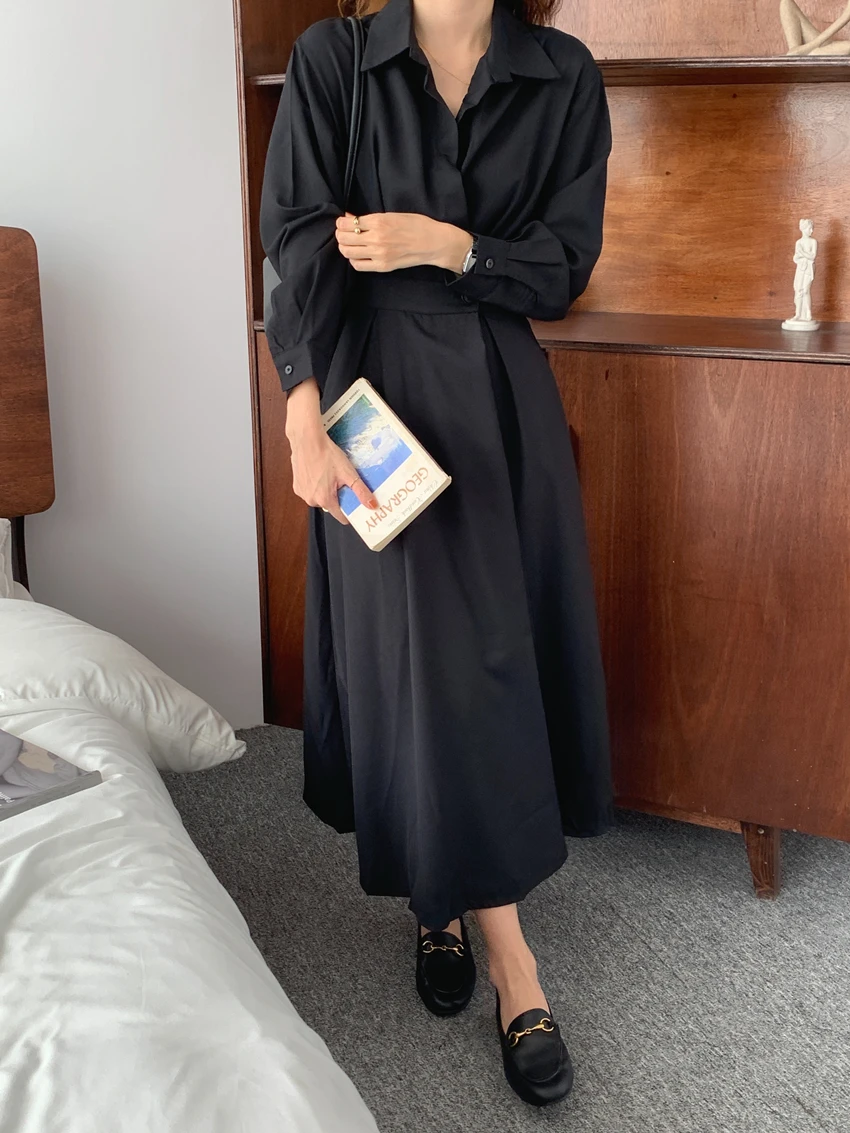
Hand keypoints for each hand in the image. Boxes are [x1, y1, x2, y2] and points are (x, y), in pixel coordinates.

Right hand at [285, 378, 377, 522]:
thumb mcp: (348, 473)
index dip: (349, 512)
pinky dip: (315, 485)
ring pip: (319, 498)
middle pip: (330, 506)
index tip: (354, 504)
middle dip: (337, 496)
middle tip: (341, 481)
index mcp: (325, 499)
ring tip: (329, 474)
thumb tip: (372, 505)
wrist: (307, 439)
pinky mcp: (296, 486)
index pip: (340, 516)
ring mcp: (302, 493)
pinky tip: (319, 472)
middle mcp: (311, 500)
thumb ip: (360, 491)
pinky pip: (310, 491)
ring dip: (325, 490)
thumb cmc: (327, 454)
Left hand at [335, 211, 471, 272]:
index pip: (347, 223)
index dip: (340, 222)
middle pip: (344, 238)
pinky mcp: (383, 266)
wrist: (433, 243)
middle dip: (340, 234)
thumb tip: (350, 218)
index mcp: (379, 222)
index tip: (342, 222)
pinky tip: (358, 255)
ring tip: (349, 243)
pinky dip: (353, 259)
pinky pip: (358, 265)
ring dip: (344, 247)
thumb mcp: (393, 215)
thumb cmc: (417, 225)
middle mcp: (376, 238)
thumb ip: (370, 218)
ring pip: (348, 252)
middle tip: (343, 233)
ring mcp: (379, 254)